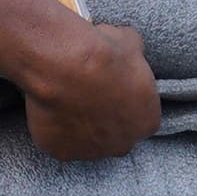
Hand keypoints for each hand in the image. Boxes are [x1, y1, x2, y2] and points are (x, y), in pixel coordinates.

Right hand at [19, 20, 160, 161]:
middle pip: (115, 136)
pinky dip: (53, 127)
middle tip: (89, 94)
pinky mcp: (62, 152)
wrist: (67, 66)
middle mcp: (122, 145)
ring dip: (79, 126)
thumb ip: (133, 54)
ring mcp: (91, 152)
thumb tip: (127, 46)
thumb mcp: (130, 43)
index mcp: (147, 122)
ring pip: (86, 141)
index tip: (112, 87)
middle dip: (104, 119)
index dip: (126, 101)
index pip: (141, 116)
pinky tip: (49, 106)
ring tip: (66, 99)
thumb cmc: (104, 55)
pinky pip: (58, 141)